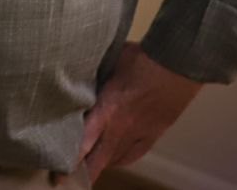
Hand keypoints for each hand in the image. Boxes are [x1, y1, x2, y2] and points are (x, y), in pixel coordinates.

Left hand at [74, 43, 201, 183]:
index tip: (58, 171)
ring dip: (102, 162)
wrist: (177, 64)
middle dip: (84, 170)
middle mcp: (122, 127)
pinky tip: (116, 158)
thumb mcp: (108, 66)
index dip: (71, 158)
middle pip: (100, 158)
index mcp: (107, 109)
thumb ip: (95, 79)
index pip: (84, 141)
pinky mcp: (155, 132)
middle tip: (66, 180)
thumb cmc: (141, 59)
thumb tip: (79, 78)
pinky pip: (135, 153)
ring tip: (89, 163)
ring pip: (117, 157)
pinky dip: (122, 158)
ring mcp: (141, 132)